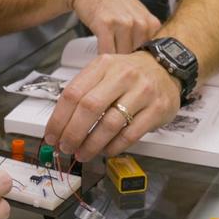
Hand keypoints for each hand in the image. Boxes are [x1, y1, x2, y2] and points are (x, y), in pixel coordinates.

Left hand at [44, 51, 179, 161]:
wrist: (166, 68)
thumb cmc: (129, 74)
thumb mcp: (104, 71)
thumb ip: (84, 92)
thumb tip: (60, 124)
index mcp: (103, 65)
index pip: (73, 93)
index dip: (58, 119)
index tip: (52, 136)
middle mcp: (122, 76)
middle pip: (89, 108)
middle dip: (73, 133)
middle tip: (65, 147)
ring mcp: (142, 92)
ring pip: (110, 124)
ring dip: (92, 144)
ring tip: (83, 153)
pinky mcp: (157, 109)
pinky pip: (130, 134)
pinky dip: (114, 146)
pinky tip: (105, 151)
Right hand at [65, 0, 161, 53]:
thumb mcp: (135, 13)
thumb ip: (143, 33)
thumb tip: (145, 57)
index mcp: (150, 22)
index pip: (151, 53)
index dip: (139, 61)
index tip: (131, 64)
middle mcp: (140, 22)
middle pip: (136, 57)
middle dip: (126, 62)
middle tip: (116, 61)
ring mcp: (124, 23)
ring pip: (122, 56)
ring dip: (113, 60)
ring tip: (107, 57)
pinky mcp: (106, 25)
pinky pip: (106, 51)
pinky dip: (102, 56)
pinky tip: (99, 54)